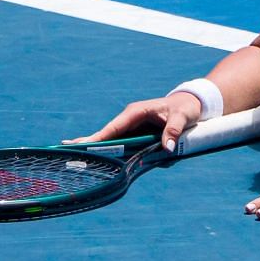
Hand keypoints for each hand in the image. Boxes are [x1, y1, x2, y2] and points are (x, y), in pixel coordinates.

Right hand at [67, 91, 204, 151]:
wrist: (191, 104)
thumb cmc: (185, 108)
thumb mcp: (182, 118)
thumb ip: (173, 131)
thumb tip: (167, 148)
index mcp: (135, 112)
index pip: (113, 128)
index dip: (98, 138)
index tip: (83, 144)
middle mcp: (130, 119)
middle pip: (107, 134)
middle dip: (90, 142)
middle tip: (67, 147)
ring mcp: (133, 127)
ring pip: (114, 140)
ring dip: (100, 147)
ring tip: (76, 151)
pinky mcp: (139, 134)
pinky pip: (126, 144)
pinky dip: (116, 151)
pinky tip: (101, 157)